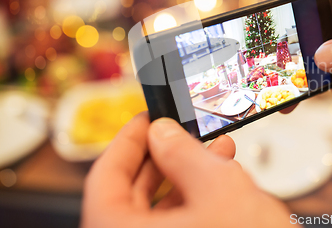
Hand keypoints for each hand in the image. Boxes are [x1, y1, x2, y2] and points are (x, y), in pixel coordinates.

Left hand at [81, 113, 292, 227]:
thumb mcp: (219, 190)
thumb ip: (183, 154)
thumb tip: (161, 132)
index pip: (104, 180)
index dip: (126, 143)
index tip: (144, 120)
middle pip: (130, 197)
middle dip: (162, 158)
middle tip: (179, 131)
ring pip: (158, 214)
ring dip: (184, 177)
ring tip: (214, 149)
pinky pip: (178, 227)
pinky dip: (196, 201)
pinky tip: (221, 178)